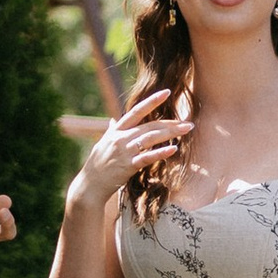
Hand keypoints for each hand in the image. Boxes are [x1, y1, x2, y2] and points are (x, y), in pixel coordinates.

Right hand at [69, 87, 183, 211]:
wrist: (89, 185)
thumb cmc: (98, 165)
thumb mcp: (103, 144)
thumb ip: (111, 131)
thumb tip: (113, 120)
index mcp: (116, 130)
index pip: (136, 111)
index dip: (152, 101)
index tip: (167, 92)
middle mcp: (120, 138)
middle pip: (149, 126)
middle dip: (170, 123)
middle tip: (188, 122)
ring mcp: (124, 151)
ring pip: (151, 138)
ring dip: (171, 133)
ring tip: (186, 130)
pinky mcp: (128, 166)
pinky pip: (147, 157)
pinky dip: (160, 153)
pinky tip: (173, 149)